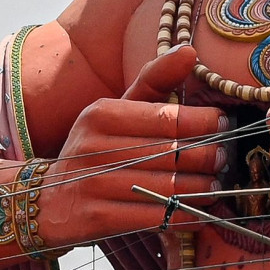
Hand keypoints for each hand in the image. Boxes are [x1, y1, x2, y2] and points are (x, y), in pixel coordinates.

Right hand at [37, 46, 224, 245]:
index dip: (204, 121)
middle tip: (224, 159)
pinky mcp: (96, 219)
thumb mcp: (116, 110)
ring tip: (215, 186)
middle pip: (170, 153)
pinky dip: (184, 217)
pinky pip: (154, 218)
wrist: (46, 200)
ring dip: (200, 189)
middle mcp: (93, 147)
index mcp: (101, 114)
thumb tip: (190, 50)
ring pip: (166, 188)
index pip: (166, 117)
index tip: (224, 123)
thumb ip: (154, 80)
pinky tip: (199, 212)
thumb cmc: (94, 150)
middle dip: (206, 157)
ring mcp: (92, 184)